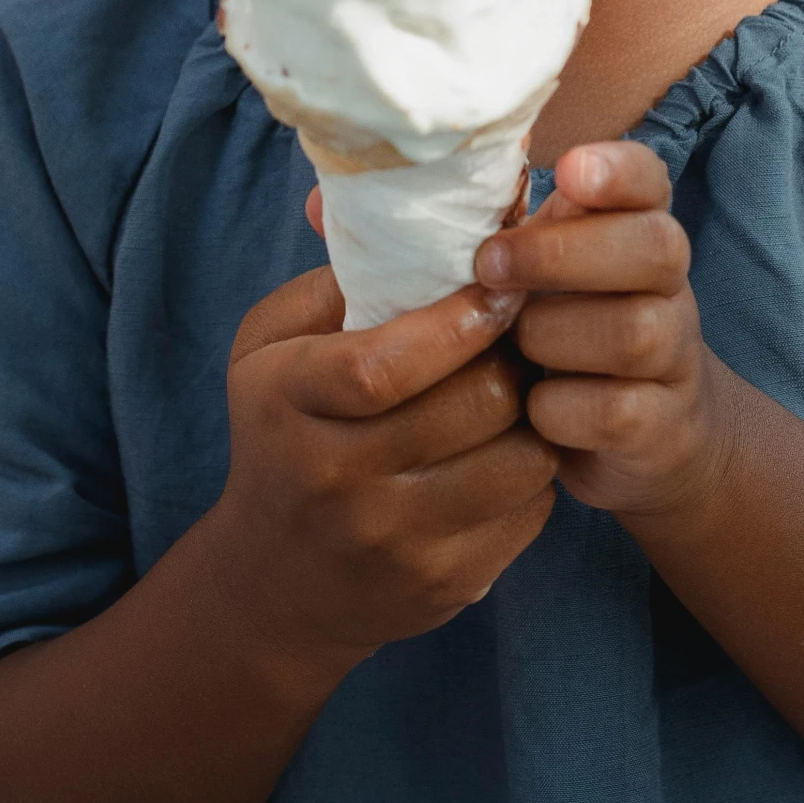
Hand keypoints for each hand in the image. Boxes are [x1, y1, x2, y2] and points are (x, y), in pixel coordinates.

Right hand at [209, 266, 558, 665]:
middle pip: (470, 406)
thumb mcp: (270, 349)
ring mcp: (393, 539)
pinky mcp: (444, 583)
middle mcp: (335, 478)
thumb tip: (421, 216)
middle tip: (524, 332)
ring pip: (517, 460)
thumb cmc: (280, 436)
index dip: (459, 320)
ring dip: (532, 415)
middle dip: (511, 358)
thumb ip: (334, 280)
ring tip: (519, 388)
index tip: (499, 287)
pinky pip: (529, 511)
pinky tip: (508, 449)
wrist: (275, 586)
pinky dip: (533, 471)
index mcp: (286, 402)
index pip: (384, 364)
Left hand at [475, 141, 731, 520]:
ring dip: (555, 334)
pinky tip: (532, 406)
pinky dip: (560, 409)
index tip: (568, 170)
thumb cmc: (565, 332)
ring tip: (514, 345)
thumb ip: (518, 233)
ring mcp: (674, 357)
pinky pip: (616, 411)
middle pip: (655, 248)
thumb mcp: (545, 276)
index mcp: (637, 234)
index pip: (649, 180)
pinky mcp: (661, 425)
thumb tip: (435, 188)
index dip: (617, 170)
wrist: (642, 431)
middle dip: (564, 253)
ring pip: (636, 332)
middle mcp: (668, 288)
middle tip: (490, 265)